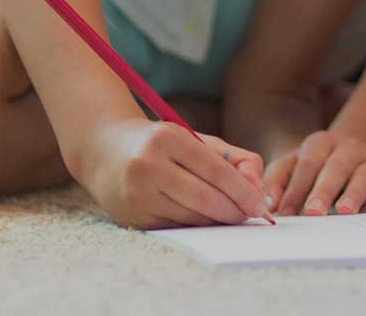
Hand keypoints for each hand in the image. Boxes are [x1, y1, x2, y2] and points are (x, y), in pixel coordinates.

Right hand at [77, 117, 271, 229]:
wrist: (105, 152)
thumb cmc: (162, 145)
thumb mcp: (198, 140)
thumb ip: (236, 159)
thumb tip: (258, 189)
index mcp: (168, 138)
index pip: (216, 170)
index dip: (243, 190)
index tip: (259, 203)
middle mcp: (148, 165)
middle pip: (205, 198)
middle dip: (234, 210)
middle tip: (252, 215)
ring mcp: (136, 193)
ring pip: (191, 216)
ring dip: (218, 220)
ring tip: (232, 215)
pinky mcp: (131, 216)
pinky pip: (175, 226)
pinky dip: (196, 225)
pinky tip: (206, 219)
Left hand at [265, 129, 365, 216]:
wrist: (356, 152)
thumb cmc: (316, 166)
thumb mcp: (292, 164)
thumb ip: (276, 181)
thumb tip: (267, 205)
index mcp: (321, 143)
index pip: (308, 163)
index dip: (295, 188)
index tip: (284, 213)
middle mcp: (349, 149)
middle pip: (336, 167)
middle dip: (324, 190)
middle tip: (313, 212)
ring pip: (365, 176)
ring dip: (355, 194)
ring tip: (345, 212)